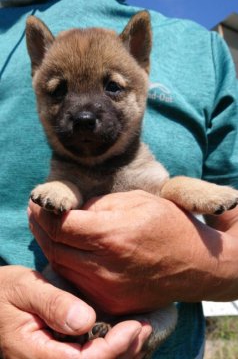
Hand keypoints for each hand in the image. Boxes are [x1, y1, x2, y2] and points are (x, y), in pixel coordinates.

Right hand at [0, 265, 149, 358]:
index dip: (111, 349)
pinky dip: (109, 351)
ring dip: (120, 354)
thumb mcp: (25, 289)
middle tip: (144, 327)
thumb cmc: (6, 291)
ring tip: (141, 331)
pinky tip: (124, 337)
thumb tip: (86, 320)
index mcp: (33, 354)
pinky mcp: (56, 354)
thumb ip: (53, 305)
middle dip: (123, 353)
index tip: (133, 326)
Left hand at [28, 190, 234, 313]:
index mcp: (114, 235)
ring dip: (49, 245)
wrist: (195, 264)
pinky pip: (75, 281)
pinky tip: (63, 248)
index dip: (45, 212)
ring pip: (61, 266)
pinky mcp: (111, 302)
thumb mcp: (137, 201)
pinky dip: (64, 263)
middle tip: (36, 213)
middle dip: (40, 227)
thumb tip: (74, 211)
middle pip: (55, 246)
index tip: (38, 200)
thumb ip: (100, 204)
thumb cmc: (169, 226)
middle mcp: (106, 266)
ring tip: (46, 227)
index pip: (63, 225)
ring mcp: (107, 289)